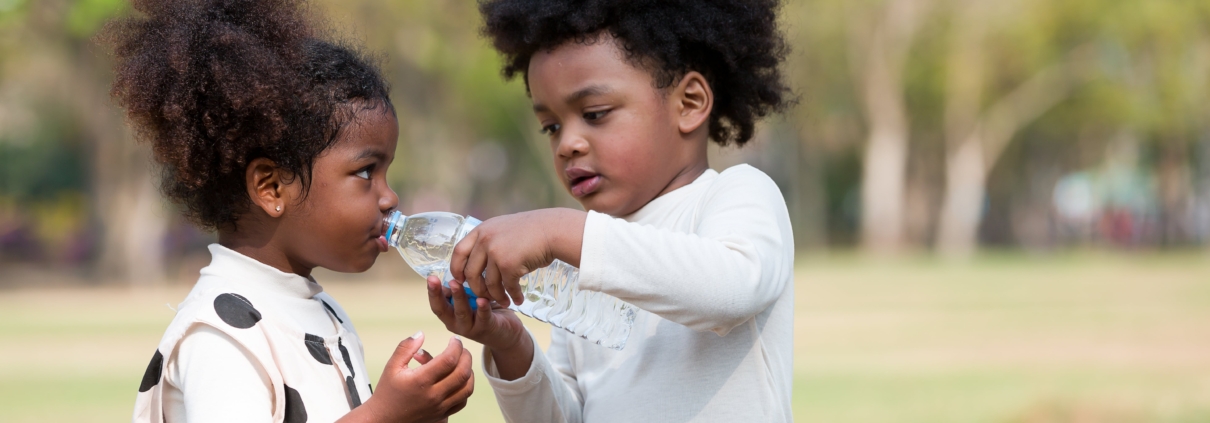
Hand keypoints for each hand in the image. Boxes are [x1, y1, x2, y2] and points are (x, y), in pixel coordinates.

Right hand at [356, 332, 473, 422]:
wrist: (384, 420)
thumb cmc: (387, 392)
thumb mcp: (392, 366)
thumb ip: (406, 348)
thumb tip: (421, 333)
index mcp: (420, 381)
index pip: (448, 360)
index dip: (456, 346)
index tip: (454, 339)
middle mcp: (433, 395)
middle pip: (462, 373)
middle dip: (466, 356)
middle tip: (461, 349)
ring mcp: (440, 407)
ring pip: (467, 388)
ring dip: (469, 372)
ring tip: (462, 362)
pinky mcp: (442, 415)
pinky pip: (462, 401)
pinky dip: (465, 388)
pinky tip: (457, 379)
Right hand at [427, 276, 526, 352]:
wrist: (506, 334)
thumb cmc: (485, 313)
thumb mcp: (470, 301)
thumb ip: (459, 292)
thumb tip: (450, 277)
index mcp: (450, 317)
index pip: (437, 305)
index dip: (432, 292)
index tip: (430, 278)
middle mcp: (456, 324)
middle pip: (443, 310)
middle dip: (437, 294)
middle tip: (433, 279)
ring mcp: (471, 328)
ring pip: (462, 312)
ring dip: (458, 297)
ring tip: (455, 283)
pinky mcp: (487, 328)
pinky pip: (483, 317)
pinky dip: (482, 308)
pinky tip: (482, 299)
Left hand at [449, 208, 585, 304]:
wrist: (552, 230)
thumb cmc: (531, 230)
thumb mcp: (503, 228)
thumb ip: (488, 241)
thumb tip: (477, 262)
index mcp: (481, 231)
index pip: (458, 252)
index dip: (456, 269)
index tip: (461, 280)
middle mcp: (485, 241)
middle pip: (470, 272)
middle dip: (476, 289)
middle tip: (484, 297)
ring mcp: (496, 253)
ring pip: (489, 284)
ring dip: (496, 297)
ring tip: (504, 302)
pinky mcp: (509, 265)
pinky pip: (507, 287)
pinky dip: (513, 296)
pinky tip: (518, 300)